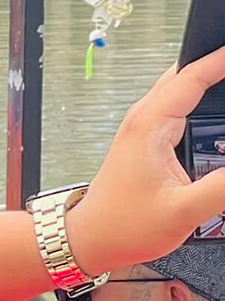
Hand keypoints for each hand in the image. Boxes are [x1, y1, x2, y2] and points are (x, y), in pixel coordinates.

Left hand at [72, 48, 224, 273]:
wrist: (89, 240)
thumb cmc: (122, 226)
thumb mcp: (184, 209)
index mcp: (148, 126)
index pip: (191, 77)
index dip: (221, 61)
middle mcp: (143, 121)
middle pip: (185, 77)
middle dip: (216, 67)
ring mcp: (144, 130)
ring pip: (182, 93)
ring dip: (208, 85)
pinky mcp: (148, 142)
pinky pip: (179, 112)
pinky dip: (201, 106)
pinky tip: (218, 114)